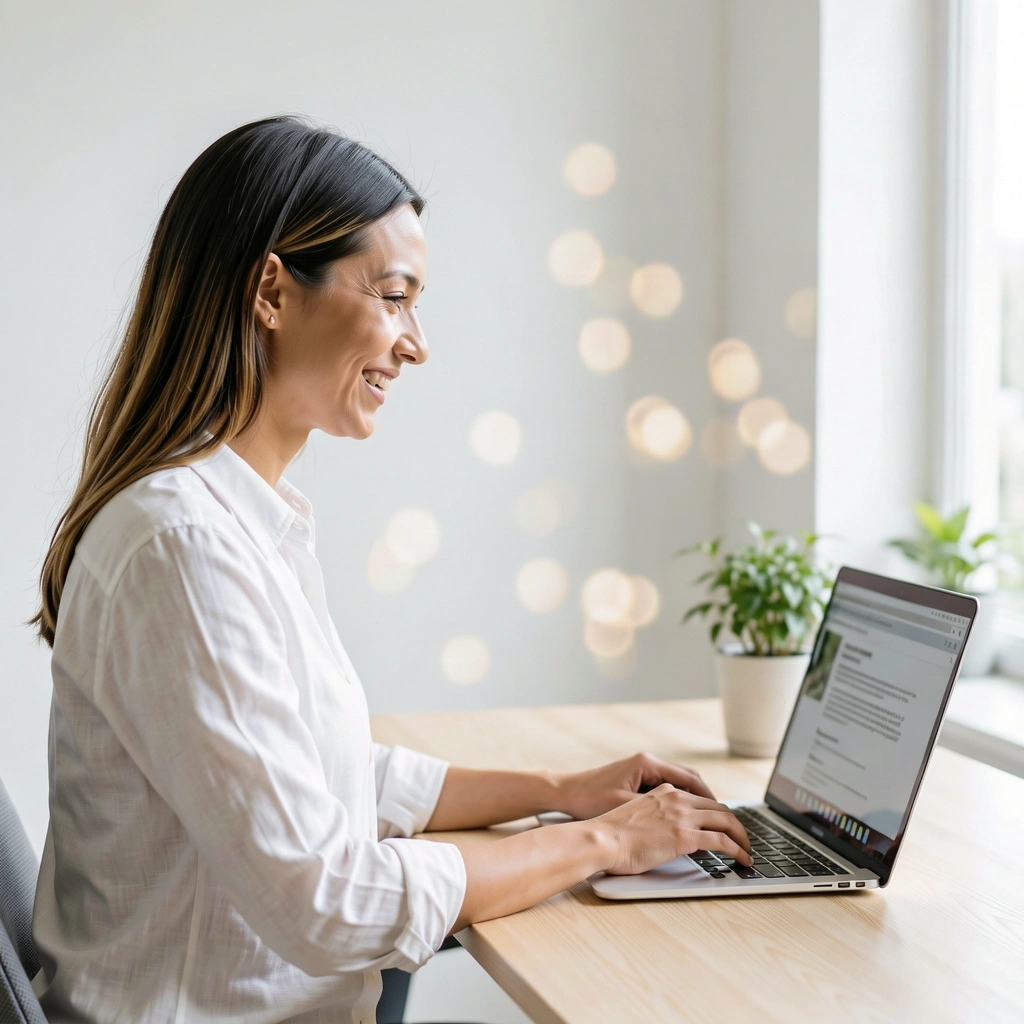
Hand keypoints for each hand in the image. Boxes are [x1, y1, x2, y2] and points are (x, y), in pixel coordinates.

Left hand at [555, 752, 714, 819]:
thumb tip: (687, 827)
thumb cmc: (590, 800)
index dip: (710, 800)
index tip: (725, 817)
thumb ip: (659, 815)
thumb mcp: (627, 807)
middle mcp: (648, 763)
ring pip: (680, 785)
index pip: (691, 780)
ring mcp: (643, 770)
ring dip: (695, 803)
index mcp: (648, 765)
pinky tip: (685, 821)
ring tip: (711, 824)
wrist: (565, 793)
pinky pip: (668, 789)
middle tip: (726, 823)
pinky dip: (680, 803)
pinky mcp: (636, 780)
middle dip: (708, 802)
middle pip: (690, 781)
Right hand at [591, 783, 752, 874]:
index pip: (701, 799)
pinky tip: (743, 859)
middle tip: (742, 839)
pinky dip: (738, 850)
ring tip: (747, 851)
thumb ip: (659, 819)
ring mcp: (682, 816)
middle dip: (735, 824)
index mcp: (664, 792)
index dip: (717, 814)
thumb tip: (672, 835)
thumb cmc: (611, 834)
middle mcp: (676, 799)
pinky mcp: (685, 835)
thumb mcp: (638, 816)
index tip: (724, 826)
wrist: (602, 839)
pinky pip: (723, 840)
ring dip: (741, 837)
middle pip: (719, 807)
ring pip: (726, 821)